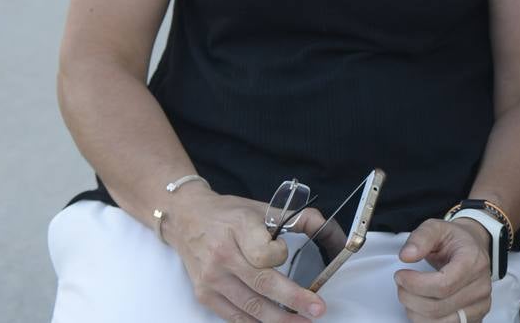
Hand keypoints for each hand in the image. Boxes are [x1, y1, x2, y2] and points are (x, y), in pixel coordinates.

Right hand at [164, 191, 326, 321]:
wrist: (187, 219)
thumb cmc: (229, 215)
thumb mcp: (262, 208)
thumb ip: (300, 219)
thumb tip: (332, 234)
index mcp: (239, 228)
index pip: (264, 252)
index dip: (279, 254)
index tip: (284, 251)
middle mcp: (222, 255)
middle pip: (261, 284)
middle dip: (293, 301)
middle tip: (317, 309)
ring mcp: (211, 278)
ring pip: (250, 306)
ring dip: (279, 319)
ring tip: (302, 322)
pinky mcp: (204, 294)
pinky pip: (234, 317)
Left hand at [395, 218, 493, 322]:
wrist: (473, 248)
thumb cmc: (455, 240)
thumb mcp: (436, 228)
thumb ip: (420, 237)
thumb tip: (407, 255)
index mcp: (473, 262)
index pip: (443, 285)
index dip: (415, 284)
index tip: (400, 276)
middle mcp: (481, 286)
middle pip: (438, 307)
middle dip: (410, 298)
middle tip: (400, 285)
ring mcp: (480, 304)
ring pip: (440, 322)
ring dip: (415, 312)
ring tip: (409, 295)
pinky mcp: (474, 317)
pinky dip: (426, 320)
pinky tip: (420, 306)